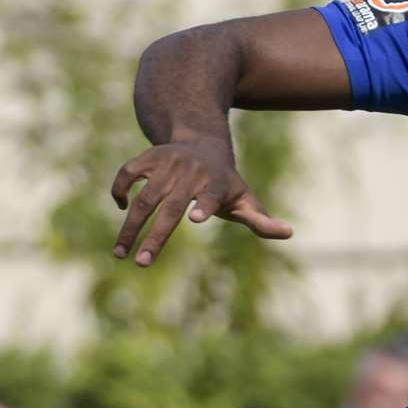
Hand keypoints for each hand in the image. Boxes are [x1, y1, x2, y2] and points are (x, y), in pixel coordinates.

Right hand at [110, 139, 291, 265]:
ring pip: (144, 197)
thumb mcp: (245, 199)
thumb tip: (289, 232)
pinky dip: (119, 190)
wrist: (203, 143)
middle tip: (142, 263)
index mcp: (216, 183)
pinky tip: (121, 209)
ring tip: (120, 254)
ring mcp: (166, 164)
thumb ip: (261, 220)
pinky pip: (127, 174)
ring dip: (129, 227)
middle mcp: (190, 173)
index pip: (212, 195)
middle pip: (171, 206)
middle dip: (156, 237)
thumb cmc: (225, 182)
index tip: (197, 219)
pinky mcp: (147, 158)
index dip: (206, 205)